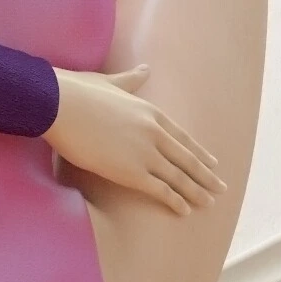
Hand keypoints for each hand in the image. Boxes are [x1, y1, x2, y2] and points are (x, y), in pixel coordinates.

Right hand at [46, 65, 225, 215]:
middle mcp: (154, 133)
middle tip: (221, 187)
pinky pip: (160, 190)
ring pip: (179, 177)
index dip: (199, 152)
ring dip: (196, 192)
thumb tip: (145, 70)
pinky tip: (185, 211)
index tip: (212, 163)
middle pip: (187, 159)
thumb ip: (130, 80)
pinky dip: (175, 201)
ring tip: (209, 202)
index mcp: (150, 112)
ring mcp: (145, 153)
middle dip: (205, 175)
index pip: (182, 137)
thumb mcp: (111, 82)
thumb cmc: (78, 92)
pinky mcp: (130, 171)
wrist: (60, 104)